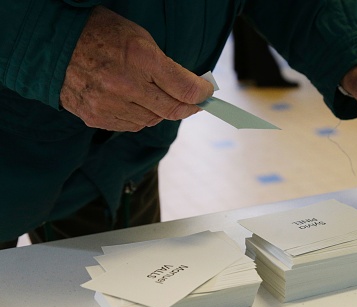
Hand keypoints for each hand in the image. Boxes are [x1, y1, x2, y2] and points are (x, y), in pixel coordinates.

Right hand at [60, 6, 213, 131]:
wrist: (52, 44)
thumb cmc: (99, 34)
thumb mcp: (138, 38)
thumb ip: (165, 65)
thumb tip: (190, 88)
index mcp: (139, 58)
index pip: (184, 88)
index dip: (202, 93)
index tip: (206, 93)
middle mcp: (125, 84)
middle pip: (172, 110)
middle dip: (188, 107)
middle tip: (193, 103)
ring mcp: (108, 104)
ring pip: (152, 120)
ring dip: (160, 111)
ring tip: (155, 97)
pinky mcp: (96, 117)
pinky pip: (131, 126)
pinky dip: (139, 117)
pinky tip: (134, 103)